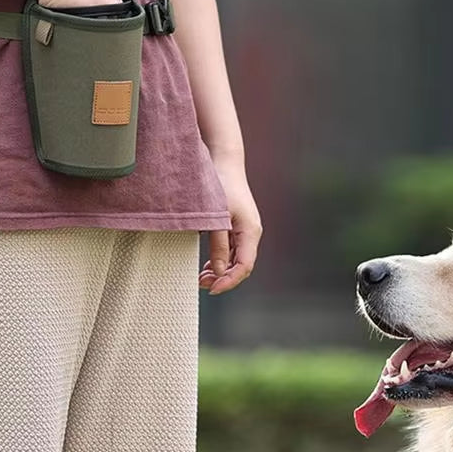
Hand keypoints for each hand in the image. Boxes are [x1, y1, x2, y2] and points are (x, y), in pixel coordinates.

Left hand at [199, 159, 261, 294]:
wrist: (224, 162)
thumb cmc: (221, 186)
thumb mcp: (217, 218)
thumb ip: (218, 245)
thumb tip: (219, 272)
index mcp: (250, 232)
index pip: (244, 267)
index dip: (229, 281)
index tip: (211, 289)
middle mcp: (250, 234)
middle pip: (241, 267)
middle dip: (223, 279)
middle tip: (202, 284)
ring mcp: (244, 231)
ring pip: (235, 261)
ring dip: (220, 272)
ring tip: (201, 278)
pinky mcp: (236, 227)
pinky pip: (231, 251)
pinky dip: (219, 261)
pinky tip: (206, 267)